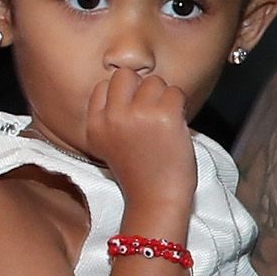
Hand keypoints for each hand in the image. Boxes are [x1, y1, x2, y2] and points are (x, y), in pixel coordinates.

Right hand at [86, 66, 196, 219]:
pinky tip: (177, 126)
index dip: (123, 96)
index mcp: (95, 124)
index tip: (132, 116)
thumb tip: (130, 84)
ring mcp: (139, 114)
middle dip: (141, 89)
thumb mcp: (108, 146)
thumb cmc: (139, 175)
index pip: (103, 86)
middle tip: (151, 113)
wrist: (157, 200)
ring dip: (163, 98)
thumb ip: (110, 116)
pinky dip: (181, 106)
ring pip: (154, 81)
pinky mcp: (165, 116)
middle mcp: (113, 116)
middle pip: (126, 75)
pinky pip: (176, 92)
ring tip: (164, 124)